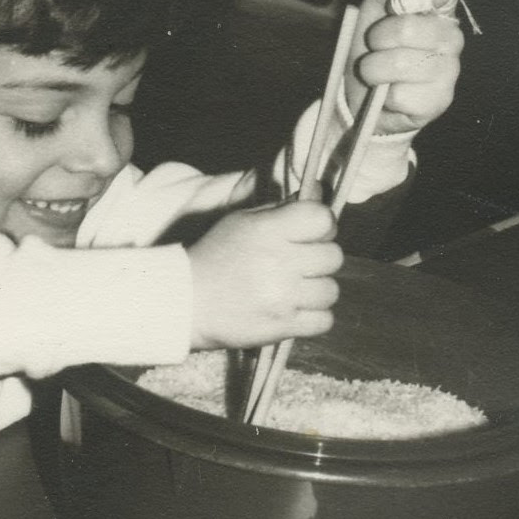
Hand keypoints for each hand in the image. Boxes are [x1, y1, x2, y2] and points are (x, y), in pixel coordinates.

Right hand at [190, 200, 341, 347]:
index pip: (322, 218)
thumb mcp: (241, 222)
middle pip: (333, 256)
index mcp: (268, 231)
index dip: (322, 225)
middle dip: (319, 259)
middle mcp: (279, 262)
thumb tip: (320, 192)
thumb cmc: (215, 257)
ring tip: (293, 289)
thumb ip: (281, 208)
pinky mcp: (283, 326)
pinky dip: (313, 316)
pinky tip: (294, 309)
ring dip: (316, 290)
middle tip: (297, 264)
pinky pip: (325, 320)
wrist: (185, 302)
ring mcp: (283, 297)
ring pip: (331, 290)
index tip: (311, 233)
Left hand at [345, 0, 463, 133]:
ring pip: (403, 63)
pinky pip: (403, 94)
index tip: (393, 7)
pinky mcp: (440, 100)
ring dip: (376, 69)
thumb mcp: (374, 14)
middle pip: (411, 28)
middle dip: (379, 37)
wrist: (364, 100)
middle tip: (374, 45)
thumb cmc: (373, 51)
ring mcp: (449, 71)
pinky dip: (386, 96)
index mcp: (438, 11)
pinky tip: (391, 95)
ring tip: (375, 74)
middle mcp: (451, 38)